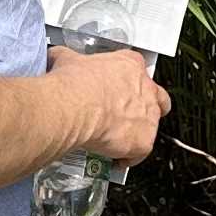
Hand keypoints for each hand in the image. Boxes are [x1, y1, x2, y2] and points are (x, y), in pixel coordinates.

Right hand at [47, 38, 168, 164]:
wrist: (74, 107)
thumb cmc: (72, 85)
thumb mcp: (67, 60)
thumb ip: (68, 59)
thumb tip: (58, 57)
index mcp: (130, 64)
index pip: (138, 71)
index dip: (128, 83)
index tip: (116, 91)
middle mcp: (146, 89)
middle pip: (158, 99)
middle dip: (146, 108)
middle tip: (124, 117)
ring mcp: (148, 116)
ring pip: (150, 127)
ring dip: (135, 134)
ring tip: (115, 141)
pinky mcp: (144, 141)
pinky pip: (139, 153)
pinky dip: (128, 157)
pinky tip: (113, 158)